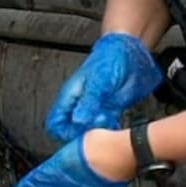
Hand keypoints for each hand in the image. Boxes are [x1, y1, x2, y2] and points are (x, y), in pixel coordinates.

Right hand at [45, 32, 161, 141]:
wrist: (130, 53)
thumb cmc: (109, 60)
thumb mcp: (98, 82)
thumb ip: (88, 102)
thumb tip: (78, 120)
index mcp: (70, 97)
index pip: (55, 123)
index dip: (62, 132)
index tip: (76, 132)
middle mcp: (80, 105)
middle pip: (72, 130)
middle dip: (82, 133)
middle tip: (94, 126)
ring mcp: (95, 109)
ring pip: (89, 130)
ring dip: (98, 131)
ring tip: (106, 121)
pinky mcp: (109, 110)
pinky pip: (105, 126)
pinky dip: (109, 129)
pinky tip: (114, 121)